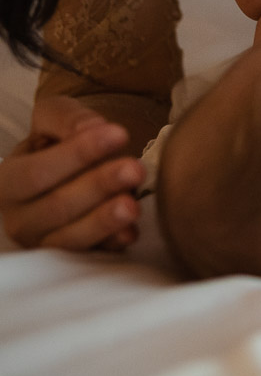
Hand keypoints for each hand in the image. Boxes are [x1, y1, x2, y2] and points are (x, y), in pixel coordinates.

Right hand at [0, 97, 143, 249]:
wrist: (68, 171)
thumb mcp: (53, 119)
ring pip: (71, 236)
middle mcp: (19, 217)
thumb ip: (67, 118)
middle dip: (98, 186)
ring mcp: (43, 242)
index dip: (78, 154)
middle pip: (57, 206)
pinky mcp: (71, 257)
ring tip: (132, 206)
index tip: (119, 133)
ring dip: (103, 221)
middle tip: (134, 169)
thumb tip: (91, 128)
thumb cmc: (57, 143)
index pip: (37, 172)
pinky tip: (129, 233)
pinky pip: (90, 255)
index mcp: (8, 181)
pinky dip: (110, 245)